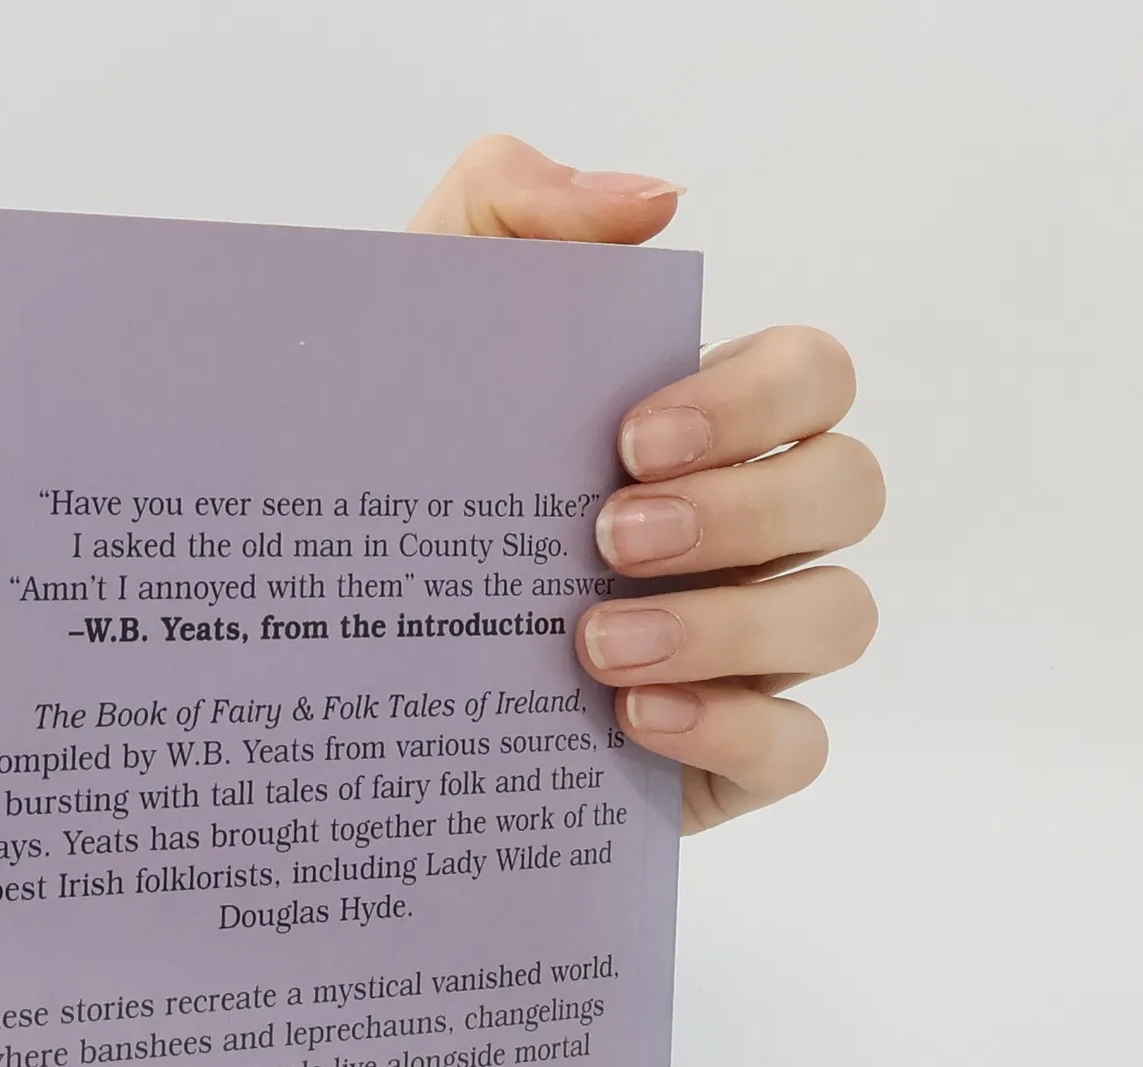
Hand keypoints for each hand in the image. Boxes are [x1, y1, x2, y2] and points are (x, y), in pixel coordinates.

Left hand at [410, 137, 883, 831]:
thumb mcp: (416, 323)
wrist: (327, 646)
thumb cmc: (395, 480)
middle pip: (847, 491)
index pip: (813, 377)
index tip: (630, 438)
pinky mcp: (725, 755)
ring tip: (596, 645)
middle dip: (743, 510)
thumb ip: (509, 210)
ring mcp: (748, 645)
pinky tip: (636, 723)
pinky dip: (734, 730)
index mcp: (705, 425)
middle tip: (610, 537)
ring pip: (839, 617)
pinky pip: (797, 747)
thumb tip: (654, 203)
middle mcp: (748, 529)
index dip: (757, 398)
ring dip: (730, 626)